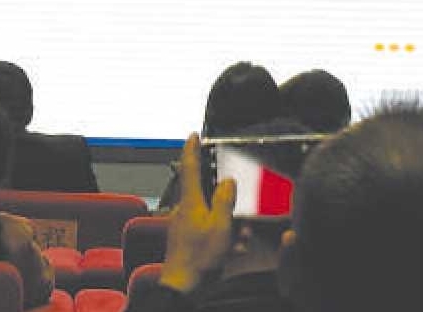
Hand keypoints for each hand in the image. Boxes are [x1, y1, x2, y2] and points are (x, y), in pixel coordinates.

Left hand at [160, 134, 235, 294]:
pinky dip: (222, 237)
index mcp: (190, 202)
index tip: (193, 135)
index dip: (191, 149)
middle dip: (225, 202)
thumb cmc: (199, 258)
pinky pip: (208, 231)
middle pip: (205, 195)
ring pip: (210, 216)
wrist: (183, 286)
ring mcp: (184, 226)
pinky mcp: (187, 241)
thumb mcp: (220, 226)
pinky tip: (232, 249)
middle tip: (238, 214)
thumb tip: (228, 181)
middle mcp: (184, 210)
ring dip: (228, 225)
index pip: (189, 167)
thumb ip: (225, 201)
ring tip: (239, 240)